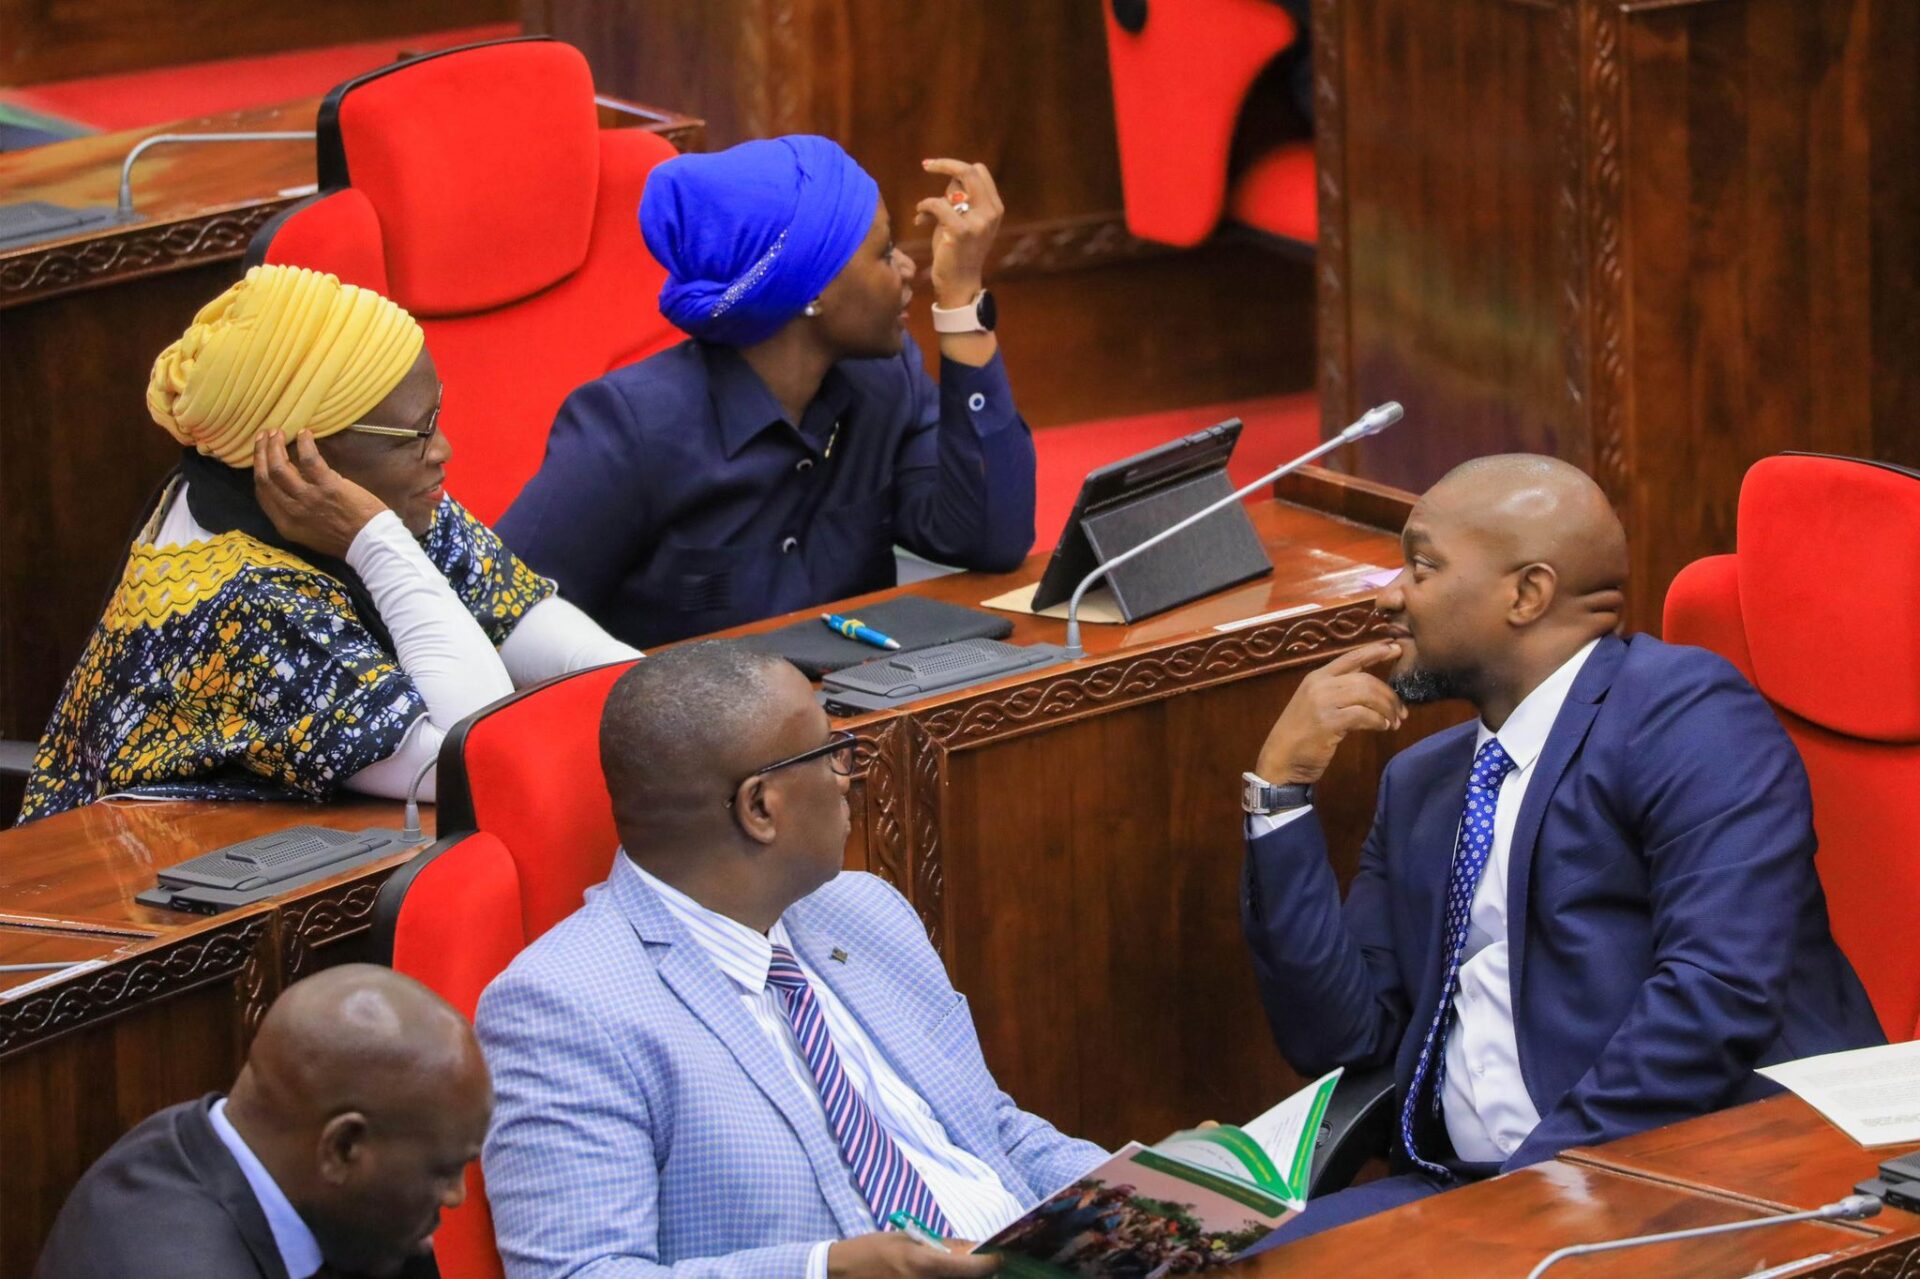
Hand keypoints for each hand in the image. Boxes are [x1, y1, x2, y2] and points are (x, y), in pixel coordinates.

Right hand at [253, 429, 389, 559]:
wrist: (370, 544)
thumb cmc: (345, 539)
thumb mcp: (309, 533)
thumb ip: (296, 514)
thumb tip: (291, 489)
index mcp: (285, 524)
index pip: (263, 493)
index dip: (258, 470)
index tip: (260, 456)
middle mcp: (291, 511)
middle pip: (266, 477)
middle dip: (261, 453)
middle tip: (264, 437)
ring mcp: (308, 498)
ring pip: (280, 467)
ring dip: (274, 446)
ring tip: (277, 432)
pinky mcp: (328, 486)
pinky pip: (309, 459)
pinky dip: (304, 444)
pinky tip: (305, 433)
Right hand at [827, 1232, 999, 1278]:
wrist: (840, 1274)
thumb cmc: (872, 1251)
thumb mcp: (906, 1241)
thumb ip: (942, 1247)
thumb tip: (973, 1247)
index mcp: (925, 1265)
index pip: (973, 1269)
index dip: (991, 1264)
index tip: (999, 1258)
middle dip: (978, 1276)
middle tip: (985, 1267)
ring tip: (964, 1271)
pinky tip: (940, 1278)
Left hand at [917, 158, 1003, 308]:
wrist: (959, 284)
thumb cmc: (957, 252)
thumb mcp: (963, 222)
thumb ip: (960, 201)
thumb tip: (947, 181)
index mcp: (994, 208)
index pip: (979, 171)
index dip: (957, 166)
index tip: (936, 166)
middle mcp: (991, 212)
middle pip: (970, 171)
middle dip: (945, 164)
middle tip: (926, 165)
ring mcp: (979, 222)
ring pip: (954, 186)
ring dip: (932, 198)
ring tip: (924, 213)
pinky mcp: (961, 231)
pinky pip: (938, 205)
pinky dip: (925, 207)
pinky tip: (919, 218)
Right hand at [1254, 641, 1407, 784]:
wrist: (1280, 759)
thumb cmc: (1301, 734)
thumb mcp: (1316, 705)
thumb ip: (1338, 692)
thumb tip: (1372, 690)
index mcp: (1317, 676)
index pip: (1351, 657)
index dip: (1376, 651)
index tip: (1397, 648)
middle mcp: (1320, 684)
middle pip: (1365, 679)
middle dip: (1389, 694)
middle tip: (1402, 710)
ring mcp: (1323, 702)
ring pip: (1367, 695)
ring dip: (1387, 709)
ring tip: (1395, 722)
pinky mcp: (1329, 722)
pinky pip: (1363, 715)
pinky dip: (1378, 721)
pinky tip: (1383, 727)